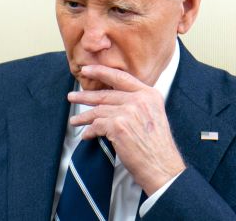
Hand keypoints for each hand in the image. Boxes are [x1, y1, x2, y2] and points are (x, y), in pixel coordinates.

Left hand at [67, 65, 185, 193]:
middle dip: (85, 96)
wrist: (162, 167)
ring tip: (74, 120)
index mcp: (149, 94)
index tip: (87, 69)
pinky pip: (96, 126)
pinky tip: (86, 135)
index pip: (121, 77)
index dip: (101, 71)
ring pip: (98, 110)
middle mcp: (139, 99)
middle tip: (73, 96)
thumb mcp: (154, 115)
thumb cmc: (157, 147)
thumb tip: (115, 100)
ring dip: (84, 117)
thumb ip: (139, 103)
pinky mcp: (118, 126)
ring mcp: (128, 111)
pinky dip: (89, 132)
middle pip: (106, 93)